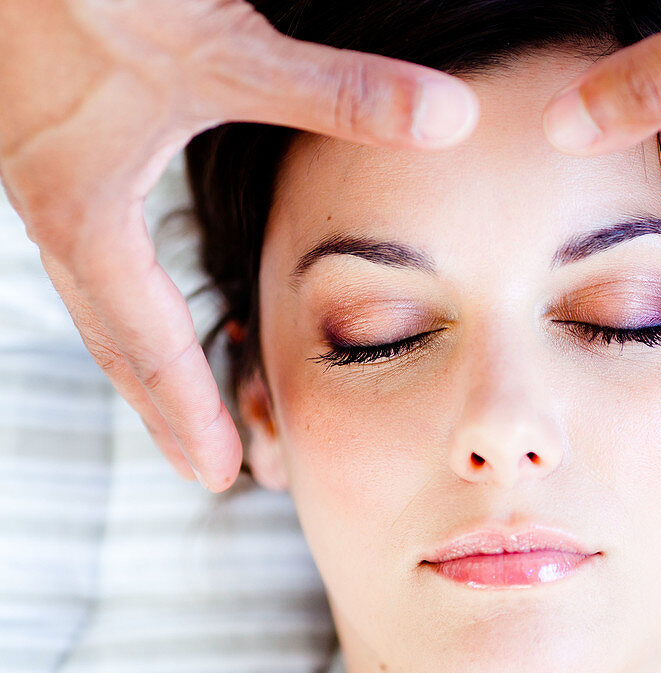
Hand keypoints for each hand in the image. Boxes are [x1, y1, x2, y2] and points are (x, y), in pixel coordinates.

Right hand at [0, 0, 477, 489]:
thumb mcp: (222, 46)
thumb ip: (338, 89)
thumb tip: (450, 121)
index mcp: (86, 214)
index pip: (146, 345)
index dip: (186, 413)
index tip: (219, 476)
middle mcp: (55, 210)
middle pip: (114, 341)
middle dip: (161, 407)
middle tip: (207, 467)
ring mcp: (49, 180)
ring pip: (100, 302)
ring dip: (143, 360)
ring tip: (181, 404)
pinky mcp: (58, 146)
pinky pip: (95, 256)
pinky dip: (130, 300)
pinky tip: (154, 296)